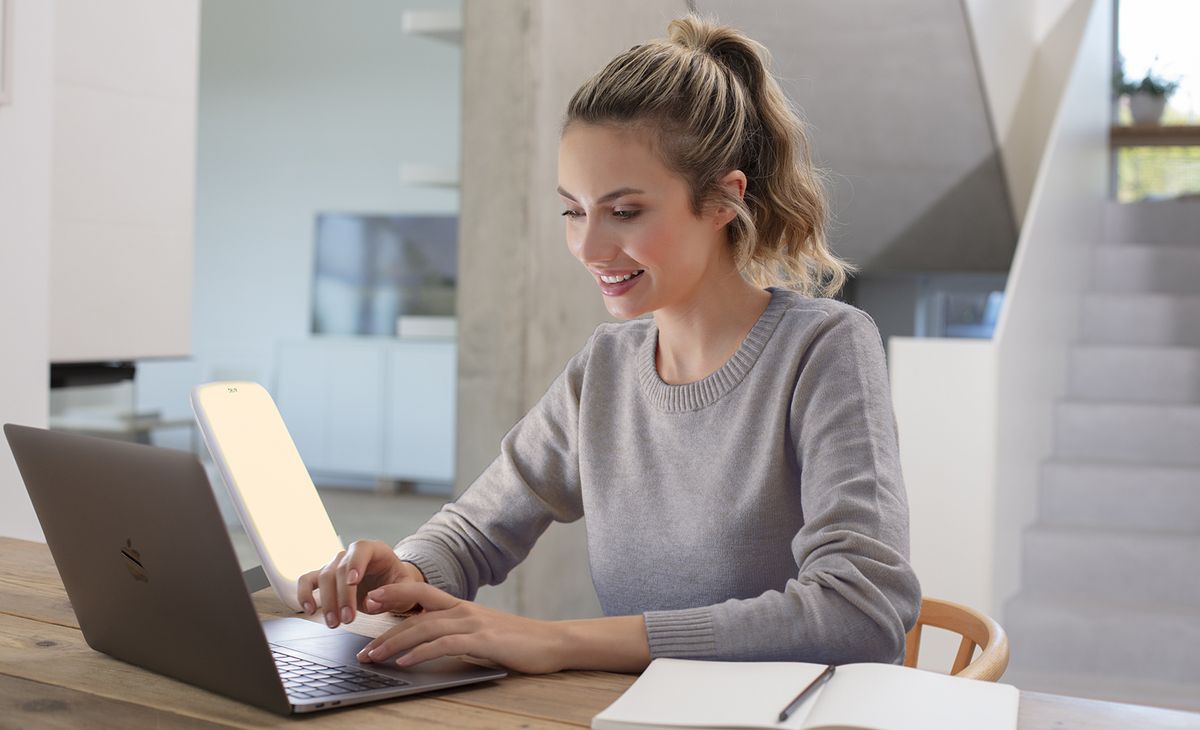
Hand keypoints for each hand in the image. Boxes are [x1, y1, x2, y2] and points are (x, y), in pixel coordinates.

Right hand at [296, 539, 425, 627]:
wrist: (390, 585)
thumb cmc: (398, 584)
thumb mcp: (407, 589)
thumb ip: (394, 594)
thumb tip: (371, 602)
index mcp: (375, 550)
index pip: (361, 550)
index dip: (355, 564)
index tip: (353, 582)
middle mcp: (352, 554)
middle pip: (340, 569)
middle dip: (342, 596)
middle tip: (348, 619)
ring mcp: (336, 564)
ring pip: (323, 577)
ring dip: (327, 602)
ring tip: (334, 623)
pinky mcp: (325, 577)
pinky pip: (307, 580)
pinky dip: (304, 593)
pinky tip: (309, 610)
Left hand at [354, 582, 566, 674]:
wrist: (552, 642)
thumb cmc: (517, 641)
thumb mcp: (482, 633)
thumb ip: (457, 634)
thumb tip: (428, 645)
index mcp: (461, 607)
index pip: (421, 594)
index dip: (395, 594)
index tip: (370, 601)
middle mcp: (463, 610)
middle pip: (414, 613)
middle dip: (384, 629)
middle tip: (360, 646)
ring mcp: (472, 624)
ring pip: (424, 628)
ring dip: (394, 643)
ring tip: (373, 657)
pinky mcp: (482, 640)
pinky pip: (444, 644)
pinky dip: (421, 653)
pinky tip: (406, 662)